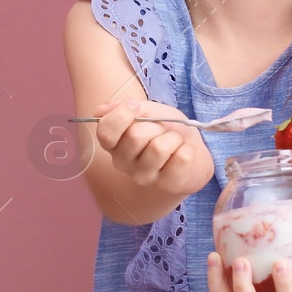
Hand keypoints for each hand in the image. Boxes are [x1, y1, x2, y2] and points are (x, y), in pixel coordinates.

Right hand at [91, 98, 213, 197]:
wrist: (193, 147)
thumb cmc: (166, 129)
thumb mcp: (148, 110)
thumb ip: (124, 107)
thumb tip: (98, 111)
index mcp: (114, 144)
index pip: (105, 132)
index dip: (121, 115)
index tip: (135, 106)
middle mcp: (123, 163)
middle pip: (135, 136)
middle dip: (156, 125)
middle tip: (163, 130)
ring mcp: (144, 177)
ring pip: (159, 148)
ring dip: (173, 138)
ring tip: (174, 142)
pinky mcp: (168, 185)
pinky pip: (181, 158)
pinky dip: (187, 150)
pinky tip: (183, 154)